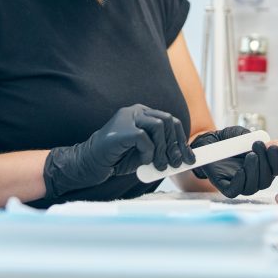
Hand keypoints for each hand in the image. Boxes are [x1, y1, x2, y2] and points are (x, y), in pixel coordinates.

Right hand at [43, 104, 193, 197]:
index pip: (171, 121)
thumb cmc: (117, 158)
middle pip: (168, 120)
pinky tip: (143, 162)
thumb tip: (184, 158)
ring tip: (160, 166)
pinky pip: (144, 138)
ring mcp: (127, 118)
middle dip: (176, 144)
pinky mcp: (121, 130)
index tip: (188, 158)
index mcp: (142, 114)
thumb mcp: (145, 154)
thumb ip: (161, 150)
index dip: (181, 140)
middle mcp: (136, 111)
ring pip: (159, 126)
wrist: (89, 163)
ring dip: (163, 150)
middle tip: (176, 164)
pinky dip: (148, 152)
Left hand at [190, 126, 277, 197]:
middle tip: (258, 146)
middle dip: (265, 164)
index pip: (276, 169)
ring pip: (253, 187)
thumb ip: (251, 137)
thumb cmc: (227, 139)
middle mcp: (253, 178)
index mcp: (262, 166)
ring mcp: (240, 184)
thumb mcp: (241, 134)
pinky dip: (240, 182)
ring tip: (251, 156)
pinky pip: (235, 190)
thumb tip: (264, 142)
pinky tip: (241, 171)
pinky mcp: (225, 187)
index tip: (274, 147)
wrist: (208, 142)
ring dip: (254, 171)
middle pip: (266, 180)